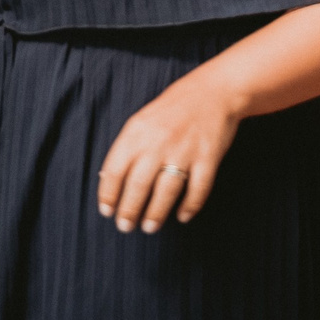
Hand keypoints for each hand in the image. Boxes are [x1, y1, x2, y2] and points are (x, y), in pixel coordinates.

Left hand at [97, 71, 243, 232]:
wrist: (213, 92)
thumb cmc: (172, 109)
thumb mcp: (142, 121)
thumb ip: (127, 147)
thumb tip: (108, 179)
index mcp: (137, 131)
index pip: (115, 168)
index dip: (108, 193)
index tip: (106, 211)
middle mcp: (158, 142)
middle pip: (138, 184)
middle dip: (129, 210)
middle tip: (125, 227)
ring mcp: (184, 150)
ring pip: (166, 191)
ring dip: (156, 213)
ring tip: (149, 227)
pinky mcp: (208, 158)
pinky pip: (198, 189)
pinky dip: (190, 206)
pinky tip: (182, 216)